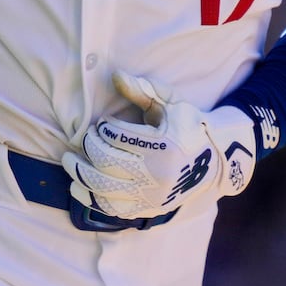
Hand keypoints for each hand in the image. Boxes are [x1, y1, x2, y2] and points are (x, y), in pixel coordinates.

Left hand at [62, 71, 257, 220]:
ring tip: (70, 162)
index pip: (118, 138)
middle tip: (83, 139)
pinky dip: (91, 197)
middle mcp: (157, 175)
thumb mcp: (170, 103)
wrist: (214, 161)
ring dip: (80, 175)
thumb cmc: (188, 125)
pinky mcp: (147, 209)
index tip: (101, 125)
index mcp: (164, 146)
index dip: (102, 130)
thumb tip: (115, 75)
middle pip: (106, 165)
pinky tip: (80, 185)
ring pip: (104, 190)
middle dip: (88, 150)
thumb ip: (142, 90)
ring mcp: (152, 196)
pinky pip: (111, 209)